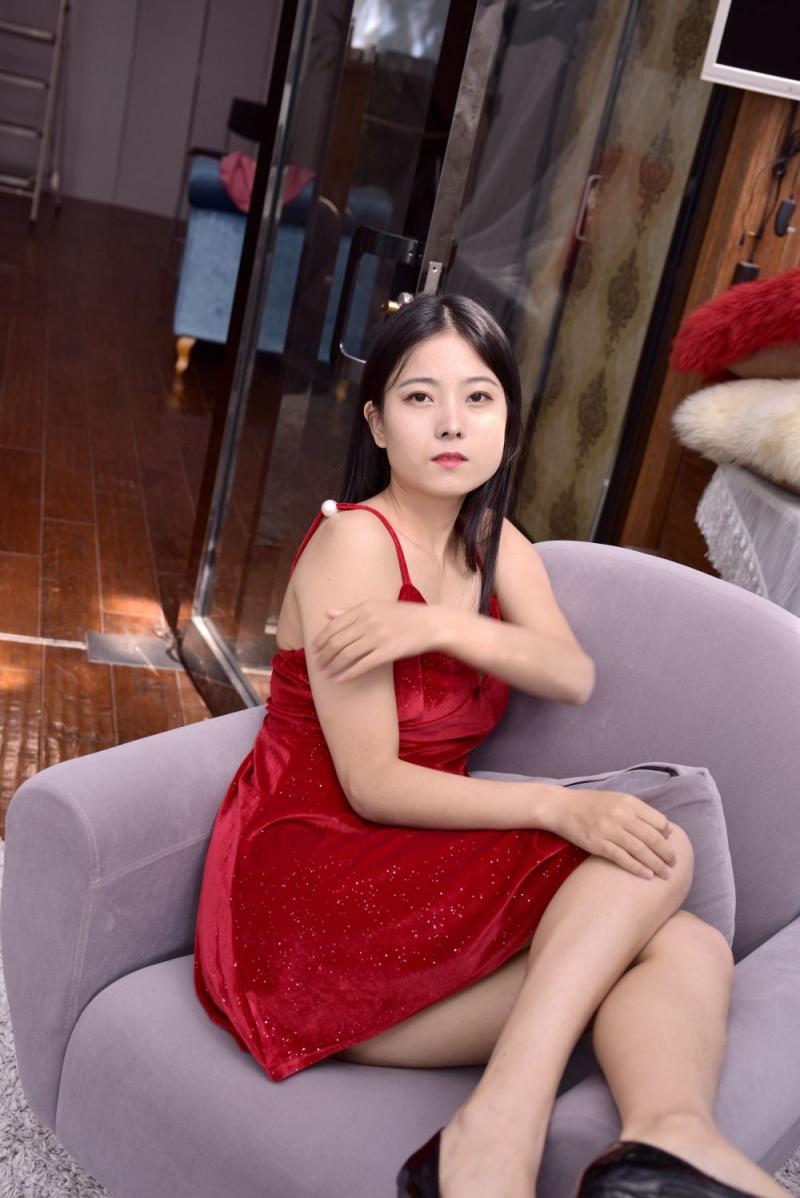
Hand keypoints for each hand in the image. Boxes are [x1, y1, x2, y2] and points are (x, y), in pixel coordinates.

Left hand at [310, 600, 443, 681]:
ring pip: (346, 654)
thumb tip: (327, 613)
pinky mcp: (387, 652)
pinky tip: (340, 679)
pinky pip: (362, 665)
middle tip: (317, 665)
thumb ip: (351, 611)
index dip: (320, 639)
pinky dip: (348, 673)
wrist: (431, 624)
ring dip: (333, 666)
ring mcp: (378, 637)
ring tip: (326, 674)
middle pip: (337, 641)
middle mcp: (369, 621)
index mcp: (364, 608)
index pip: (334, 625)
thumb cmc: (404, 616)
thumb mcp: (377, 607)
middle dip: (324, 655)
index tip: (313, 649)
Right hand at [548, 787, 677, 879]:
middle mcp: (621, 814)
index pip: (658, 820)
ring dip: (656, 864)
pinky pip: (622, 858)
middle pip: (653, 837)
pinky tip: (646, 876)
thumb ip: (638, 811)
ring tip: (666, 875)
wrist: (562, 807)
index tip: (671, 846)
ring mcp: (609, 829)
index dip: (668, 835)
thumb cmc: (591, 804)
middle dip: (667, 854)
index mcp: (629, 802)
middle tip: (673, 865)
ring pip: (640, 849)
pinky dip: (637, 868)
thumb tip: (664, 829)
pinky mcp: (598, 843)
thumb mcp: (617, 799)